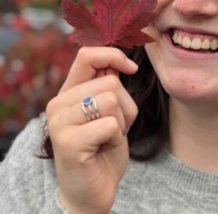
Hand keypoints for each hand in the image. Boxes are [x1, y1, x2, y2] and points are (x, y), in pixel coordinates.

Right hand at [46, 47, 138, 213]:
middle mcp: (58, 103)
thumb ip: (108, 85)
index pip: (87, 55)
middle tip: (114, 127)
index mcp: (69, 91)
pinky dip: (117, 137)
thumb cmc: (104, 146)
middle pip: (110, 82)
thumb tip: (119, 63)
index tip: (131, 69)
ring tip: (108, 137)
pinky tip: (104, 149)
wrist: (92, 190)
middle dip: (125, 106)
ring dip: (122, 121)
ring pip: (111, 100)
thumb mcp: (108, 110)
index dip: (113, 56)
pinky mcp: (68, 143)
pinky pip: (111, 124)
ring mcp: (60, 122)